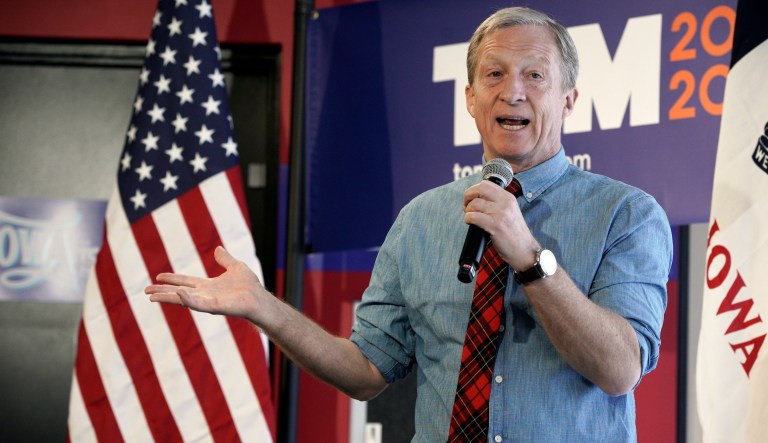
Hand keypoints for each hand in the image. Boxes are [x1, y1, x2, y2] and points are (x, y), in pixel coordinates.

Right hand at [144, 246, 264, 321]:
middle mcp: (204, 295)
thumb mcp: (235, 267)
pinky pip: (199, 304)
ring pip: (183, 300)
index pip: (185, 281)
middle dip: (162, 292)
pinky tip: (178, 294)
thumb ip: (225, 259)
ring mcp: (208, 302)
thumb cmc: (250, 286)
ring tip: (152, 296)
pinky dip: (188, 300)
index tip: (157, 276)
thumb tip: (218, 248)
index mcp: (207, 286)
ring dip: (168, 297)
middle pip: (178, 293)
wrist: (259, 299)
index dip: (172, 278)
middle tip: (145, 291)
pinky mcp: (215, 307)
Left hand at [463, 180, 538, 269]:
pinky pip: (474, 217)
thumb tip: (476, 197)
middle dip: (468, 196)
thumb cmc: (514, 233)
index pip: (486, 184)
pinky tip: (471, 223)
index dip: (474, 190)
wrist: (525, 250)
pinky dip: (468, 219)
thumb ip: (497, 203)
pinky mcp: (495, 225)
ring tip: (471, 218)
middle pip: (479, 189)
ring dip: (468, 211)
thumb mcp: (510, 212)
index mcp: (508, 197)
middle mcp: (505, 202)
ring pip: (474, 204)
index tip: (471, 198)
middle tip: (466, 206)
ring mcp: (501, 213)